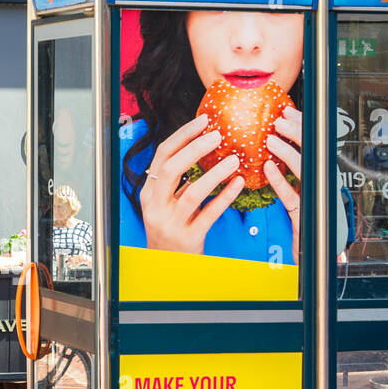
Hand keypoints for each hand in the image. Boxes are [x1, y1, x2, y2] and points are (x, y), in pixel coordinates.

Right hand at [139, 114, 244, 254]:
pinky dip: (226, 196)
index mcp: (149, 194)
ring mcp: (171, 224)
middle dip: (195, 148)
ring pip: (193, 192)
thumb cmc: (169, 231)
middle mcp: (156, 207)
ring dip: (215, 172)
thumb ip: (175, 183)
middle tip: (217, 135)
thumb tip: (199, 149)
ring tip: (233, 159)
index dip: (182, 136)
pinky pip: (210, 213)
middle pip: (172, 168)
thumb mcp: (164, 205)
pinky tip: (238, 183)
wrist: (166, 267)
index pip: (162, 156)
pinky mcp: (189, 238)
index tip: (202, 121)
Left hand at [264, 105, 302, 266]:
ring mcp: (315, 200)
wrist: (317, 258)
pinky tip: (268, 168)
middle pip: (312, 152)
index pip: (312, 145)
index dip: (301, 127)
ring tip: (271, 139)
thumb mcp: (299, 195)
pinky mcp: (306, 217)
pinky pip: (292, 197)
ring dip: (288, 152)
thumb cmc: (306, 225)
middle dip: (298, 132)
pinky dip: (280, 181)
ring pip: (304, 170)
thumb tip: (272, 148)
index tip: (286, 112)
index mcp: (318, 177)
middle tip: (280, 119)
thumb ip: (290, 174)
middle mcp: (320, 185)